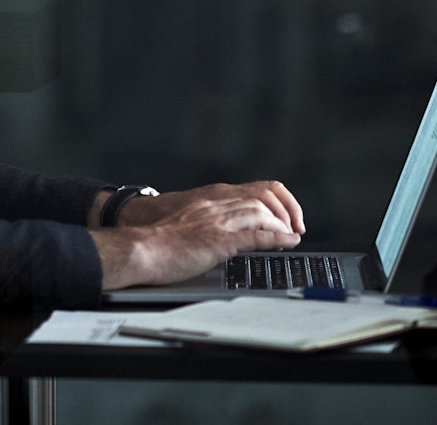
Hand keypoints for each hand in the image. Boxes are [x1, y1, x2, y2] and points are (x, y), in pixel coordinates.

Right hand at [119, 181, 305, 234]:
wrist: (141, 248)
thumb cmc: (159, 240)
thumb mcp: (190, 222)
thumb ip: (211, 221)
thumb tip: (232, 234)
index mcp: (211, 197)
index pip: (257, 188)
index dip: (278, 201)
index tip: (287, 217)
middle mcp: (218, 203)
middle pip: (265, 196)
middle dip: (287, 211)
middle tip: (295, 227)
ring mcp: (219, 220)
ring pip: (264, 212)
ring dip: (284, 225)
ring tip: (292, 237)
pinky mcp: (219, 239)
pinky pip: (257, 235)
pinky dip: (277, 238)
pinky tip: (287, 243)